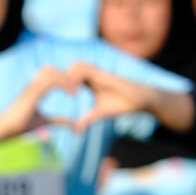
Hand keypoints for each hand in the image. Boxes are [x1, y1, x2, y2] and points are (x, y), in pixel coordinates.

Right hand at [0, 62, 77, 138]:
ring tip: (75, 92)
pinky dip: (64, 84)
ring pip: (54, 72)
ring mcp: (33, 86)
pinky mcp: (34, 91)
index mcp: (36, 90)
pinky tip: (71, 94)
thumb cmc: (21, 126)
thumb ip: (59, 121)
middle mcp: (34, 85)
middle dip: (66, 76)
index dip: (64, 81)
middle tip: (76, 90)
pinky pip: (53, 80)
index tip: (74, 93)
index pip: (51, 76)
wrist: (6, 127)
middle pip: (52, 70)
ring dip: (67, 79)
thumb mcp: (45, 122)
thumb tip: (73, 125)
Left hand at [63, 62, 191, 131]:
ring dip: (68, 77)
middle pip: (69, 66)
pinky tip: (75, 93)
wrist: (141, 99)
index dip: (59, 82)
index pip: (69, 75)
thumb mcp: (100, 112)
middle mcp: (92, 74)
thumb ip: (87, 118)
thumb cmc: (123, 104)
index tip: (53, 95)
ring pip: (76, 64)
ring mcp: (98, 72)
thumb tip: (75, 130)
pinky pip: (85, 70)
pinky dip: (77, 79)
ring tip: (67, 94)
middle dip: (60, 76)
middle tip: (56, 93)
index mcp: (89, 81)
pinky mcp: (104, 74)